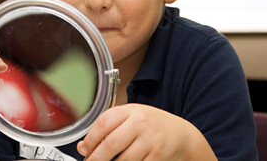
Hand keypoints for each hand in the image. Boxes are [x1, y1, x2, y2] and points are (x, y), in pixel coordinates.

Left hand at [77, 104, 212, 160]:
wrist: (181, 135)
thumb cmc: (152, 126)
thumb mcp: (132, 118)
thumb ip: (109, 128)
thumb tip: (84, 146)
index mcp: (131, 111)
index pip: (104, 123)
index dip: (90, 139)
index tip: (84, 150)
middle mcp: (141, 123)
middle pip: (110, 144)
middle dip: (95, 159)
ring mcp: (150, 141)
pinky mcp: (157, 157)